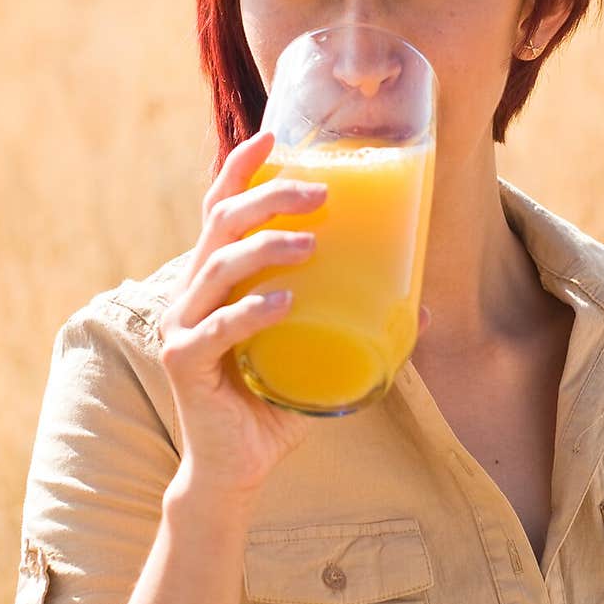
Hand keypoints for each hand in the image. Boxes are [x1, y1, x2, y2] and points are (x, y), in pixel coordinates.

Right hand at [159, 130, 431, 500]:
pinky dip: (249, 312)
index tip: (273, 136)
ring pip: (216, 268)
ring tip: (311, 244)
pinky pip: (215, 329)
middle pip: (220, 225)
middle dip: (267, 198)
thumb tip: (421, 306)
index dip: (240, 170)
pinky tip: (283, 303)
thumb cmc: (275, 401)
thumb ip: (356, 326)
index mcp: (217, 279)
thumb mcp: (318, 354)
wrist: (237, 467)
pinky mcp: (184, 363)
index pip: (220, 210)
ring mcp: (183, 327)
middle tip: (320, 193)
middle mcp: (193, 292)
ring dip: (265, 248)